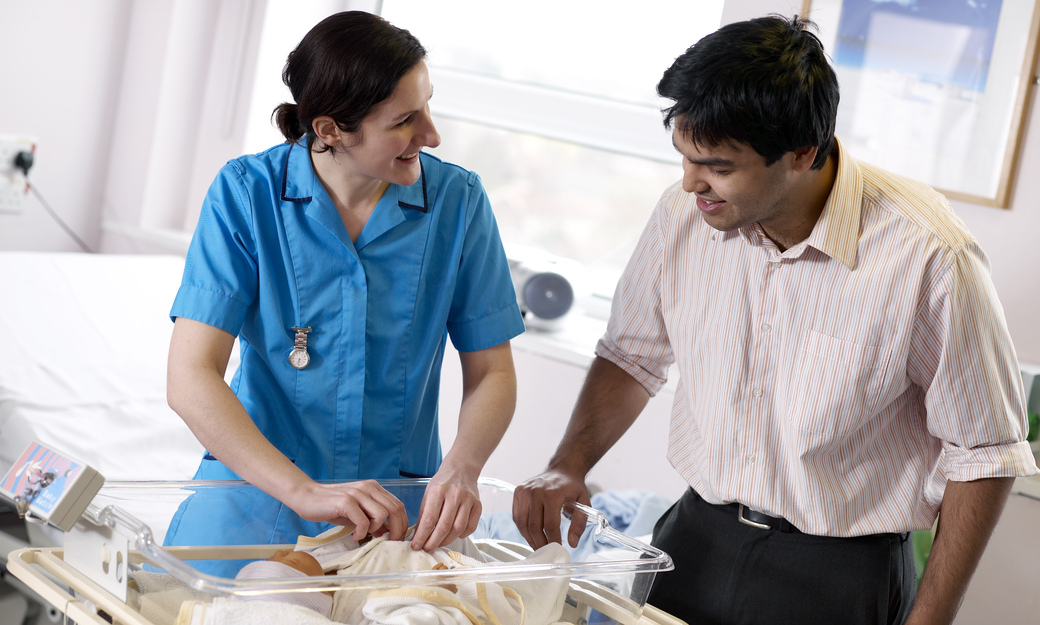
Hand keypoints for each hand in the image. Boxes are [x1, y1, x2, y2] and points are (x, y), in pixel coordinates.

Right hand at [290, 479, 408, 542]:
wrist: (307, 497)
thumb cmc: (333, 507)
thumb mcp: (358, 513)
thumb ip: (374, 520)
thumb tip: (390, 533)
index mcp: (374, 488)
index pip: (399, 506)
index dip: (402, 524)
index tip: (397, 539)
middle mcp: (369, 488)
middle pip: (395, 510)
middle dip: (396, 530)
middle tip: (388, 543)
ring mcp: (357, 493)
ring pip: (382, 514)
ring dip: (378, 530)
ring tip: (366, 536)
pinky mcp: (346, 501)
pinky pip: (363, 521)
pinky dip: (362, 532)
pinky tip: (354, 536)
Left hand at [410, 466, 480, 550]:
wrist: (462, 469)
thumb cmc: (442, 483)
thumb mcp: (428, 494)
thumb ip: (424, 515)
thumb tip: (418, 537)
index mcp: (438, 491)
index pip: (429, 520)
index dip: (422, 536)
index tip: (416, 546)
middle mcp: (454, 495)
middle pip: (444, 527)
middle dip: (434, 542)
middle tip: (427, 548)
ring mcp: (468, 500)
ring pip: (458, 529)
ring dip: (447, 541)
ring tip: (439, 543)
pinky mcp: (478, 505)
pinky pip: (471, 527)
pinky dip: (462, 535)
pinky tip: (454, 535)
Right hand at [512, 469, 589, 548]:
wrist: (563, 469)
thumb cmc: (573, 487)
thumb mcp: (584, 503)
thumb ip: (579, 523)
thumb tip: (572, 543)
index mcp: (552, 493)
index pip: (550, 524)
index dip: (553, 540)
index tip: (558, 549)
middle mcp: (535, 491)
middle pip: (534, 526)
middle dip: (540, 543)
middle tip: (546, 552)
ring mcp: (524, 491)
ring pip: (522, 523)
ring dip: (529, 538)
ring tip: (538, 546)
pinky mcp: (518, 491)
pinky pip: (516, 516)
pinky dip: (522, 528)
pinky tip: (531, 534)